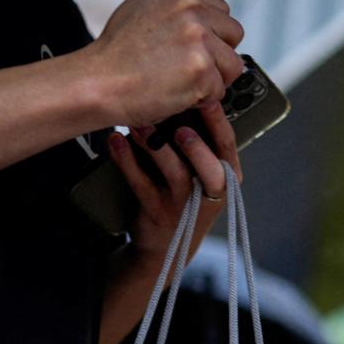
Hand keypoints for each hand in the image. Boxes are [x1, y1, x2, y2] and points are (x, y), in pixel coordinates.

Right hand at [85, 0, 245, 127]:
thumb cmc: (118, 51)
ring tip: (177, 78)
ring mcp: (197, 36)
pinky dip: (201, 98)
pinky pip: (220, 89)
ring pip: (233, 64)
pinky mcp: (201, 68)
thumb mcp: (141, 2)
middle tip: (181, 64)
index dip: (207, 33)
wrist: (97, 82)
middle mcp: (189, 5)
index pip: (220, 9)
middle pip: (233, 33)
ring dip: (212, 78)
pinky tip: (175, 91)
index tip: (183, 43)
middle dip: (216, 54)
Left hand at [107, 100, 242, 272]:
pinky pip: (141, 184)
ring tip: (139, 124)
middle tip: (180, 126)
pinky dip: (127, 161)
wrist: (164, 247)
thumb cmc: (184, 199)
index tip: (207, 97)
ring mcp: (185, 205)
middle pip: (213, 169)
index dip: (218, 121)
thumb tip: (183, 97)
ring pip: (176, 174)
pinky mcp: (158, 213)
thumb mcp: (202, 175)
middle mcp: (211, 193)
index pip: (228, 146)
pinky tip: (116, 142)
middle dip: (197, 146)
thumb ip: (199, 144)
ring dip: (156, 147)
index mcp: (225, 177)